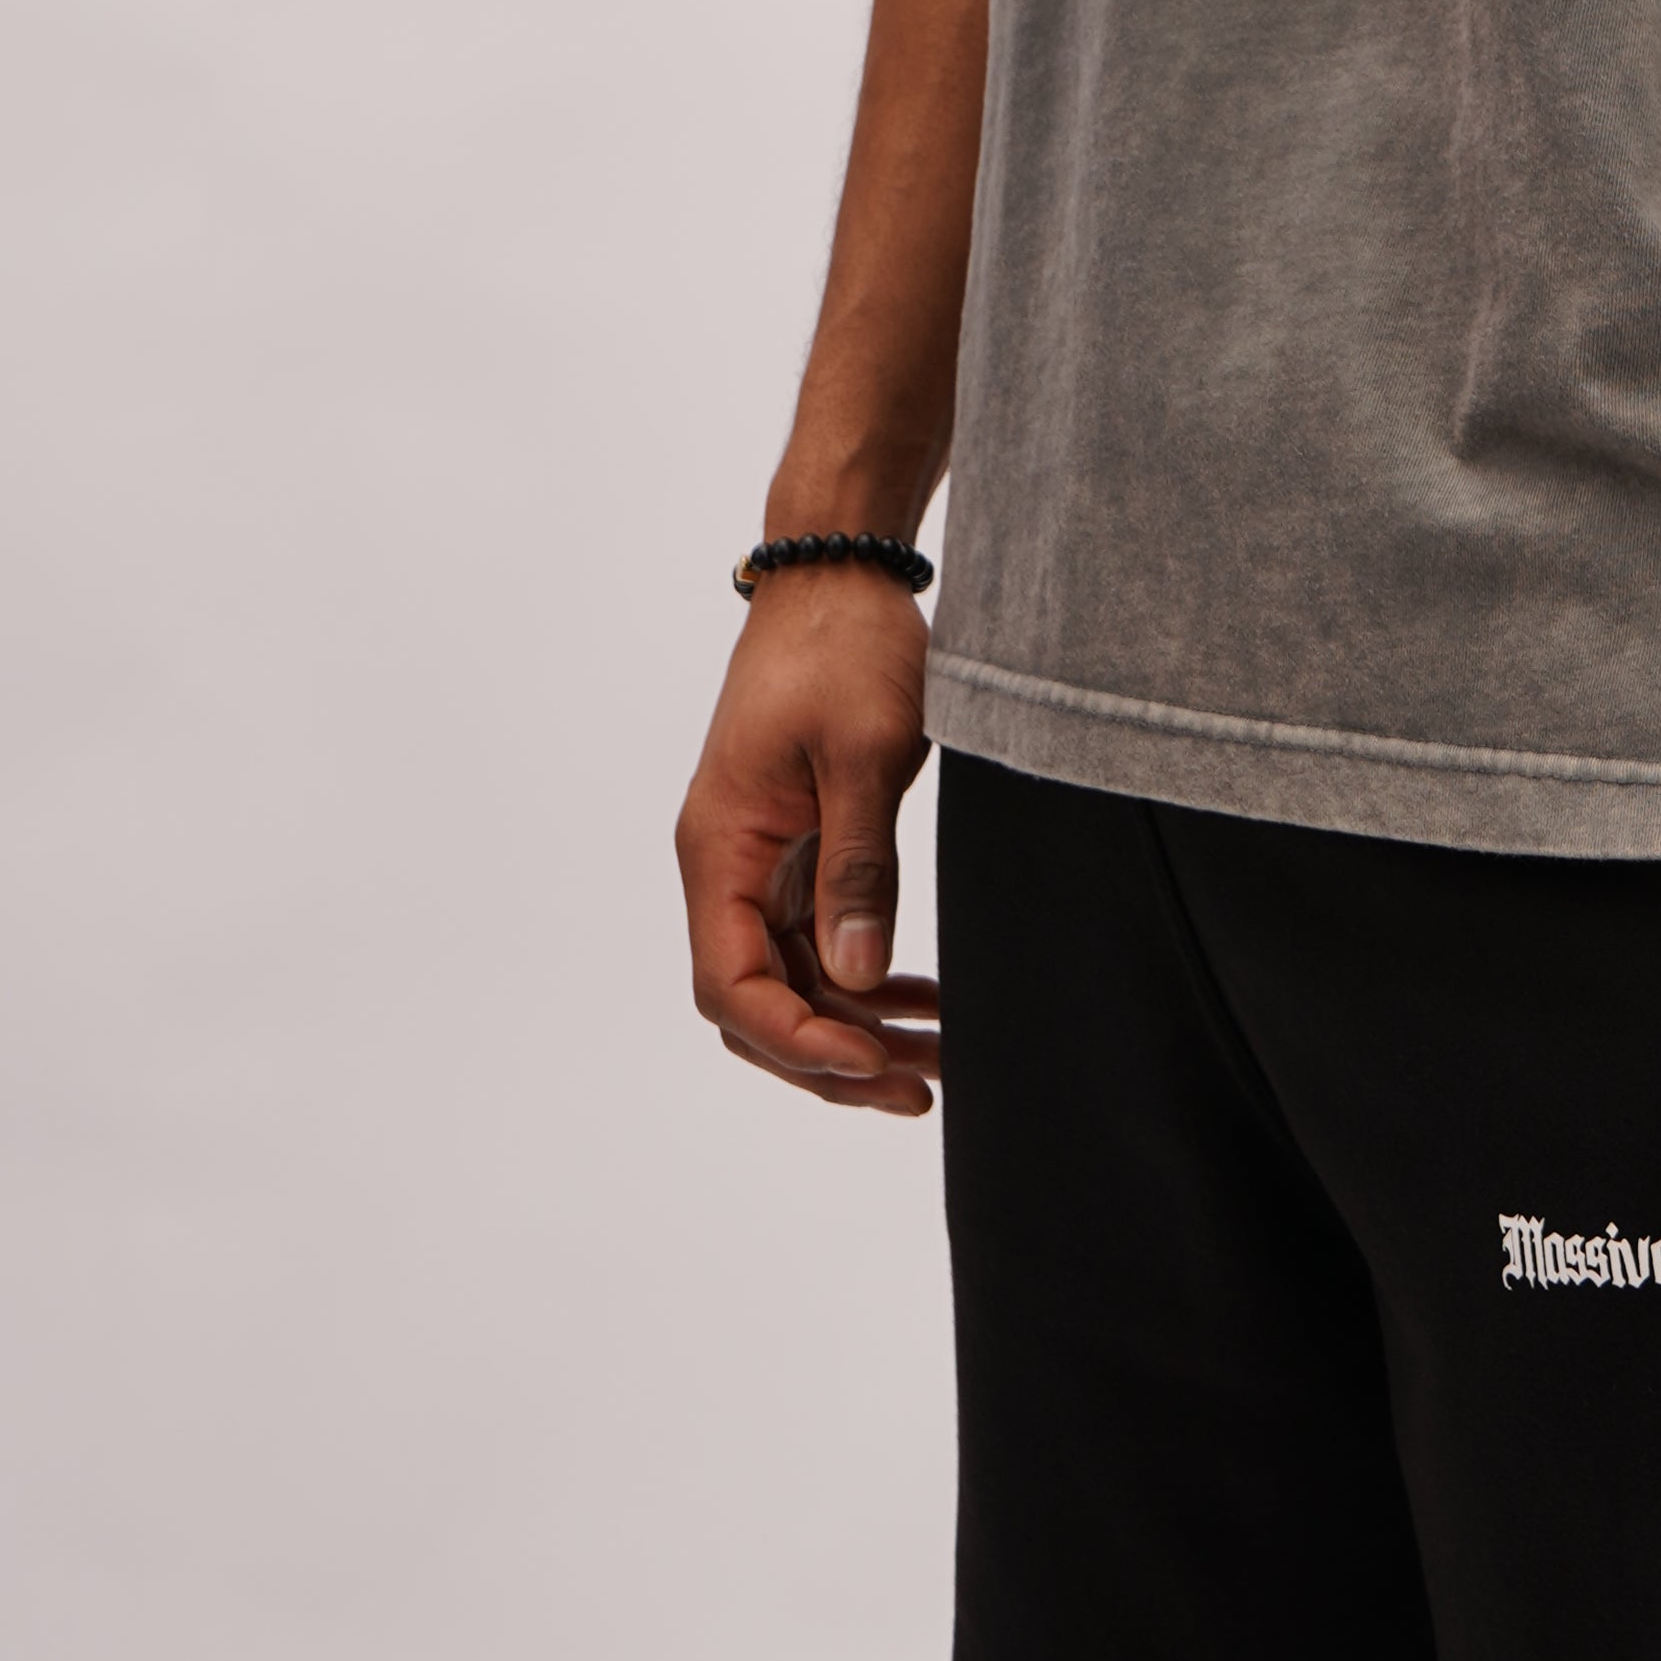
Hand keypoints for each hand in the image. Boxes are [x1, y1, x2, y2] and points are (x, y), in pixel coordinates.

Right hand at [675, 566, 944, 1115]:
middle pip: (756, 1001)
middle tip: (921, 1089)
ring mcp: (759, 858)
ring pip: (793, 978)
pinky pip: (817, 937)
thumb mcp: (861, 754)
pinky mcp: (795, 846)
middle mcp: (726, 864)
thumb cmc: (844, 647)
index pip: (731, 986)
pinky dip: (865, 975)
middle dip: (831, 1057)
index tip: (873, 1061)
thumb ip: (858, 868)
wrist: (839, 572)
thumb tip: (857, 978)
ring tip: (940, 1058)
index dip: (799, 1039)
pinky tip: (923, 1000)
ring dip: (858, 1024)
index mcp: (720, 847)